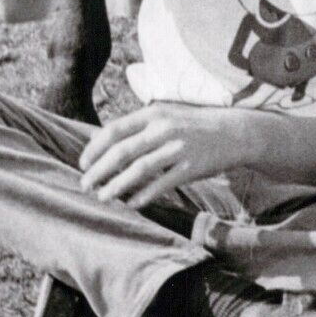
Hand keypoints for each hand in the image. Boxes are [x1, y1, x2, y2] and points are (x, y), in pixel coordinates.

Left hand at [79, 104, 252, 208]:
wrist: (232, 131)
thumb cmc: (191, 125)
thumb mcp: (163, 115)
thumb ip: (135, 127)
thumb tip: (98, 140)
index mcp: (153, 112)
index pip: (114, 130)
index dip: (95, 148)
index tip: (82, 164)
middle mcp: (163, 128)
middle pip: (122, 151)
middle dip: (99, 170)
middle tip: (85, 185)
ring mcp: (178, 148)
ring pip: (139, 170)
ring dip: (117, 185)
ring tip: (103, 196)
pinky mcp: (191, 167)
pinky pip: (162, 184)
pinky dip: (144, 195)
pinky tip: (131, 204)